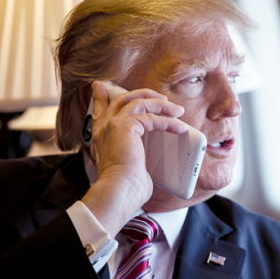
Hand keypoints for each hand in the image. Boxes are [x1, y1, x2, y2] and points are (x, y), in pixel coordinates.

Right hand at [81, 81, 187, 233]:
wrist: (118, 192)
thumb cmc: (125, 188)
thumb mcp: (130, 166)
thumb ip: (136, 156)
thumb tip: (153, 162)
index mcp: (101, 136)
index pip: (100, 110)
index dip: (101, 96)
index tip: (102, 86)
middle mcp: (103, 128)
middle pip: (121, 98)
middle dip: (142, 94)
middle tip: (160, 97)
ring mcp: (112, 125)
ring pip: (138, 102)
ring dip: (160, 105)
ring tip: (177, 111)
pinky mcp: (125, 127)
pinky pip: (150, 117)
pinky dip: (167, 122)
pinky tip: (179, 128)